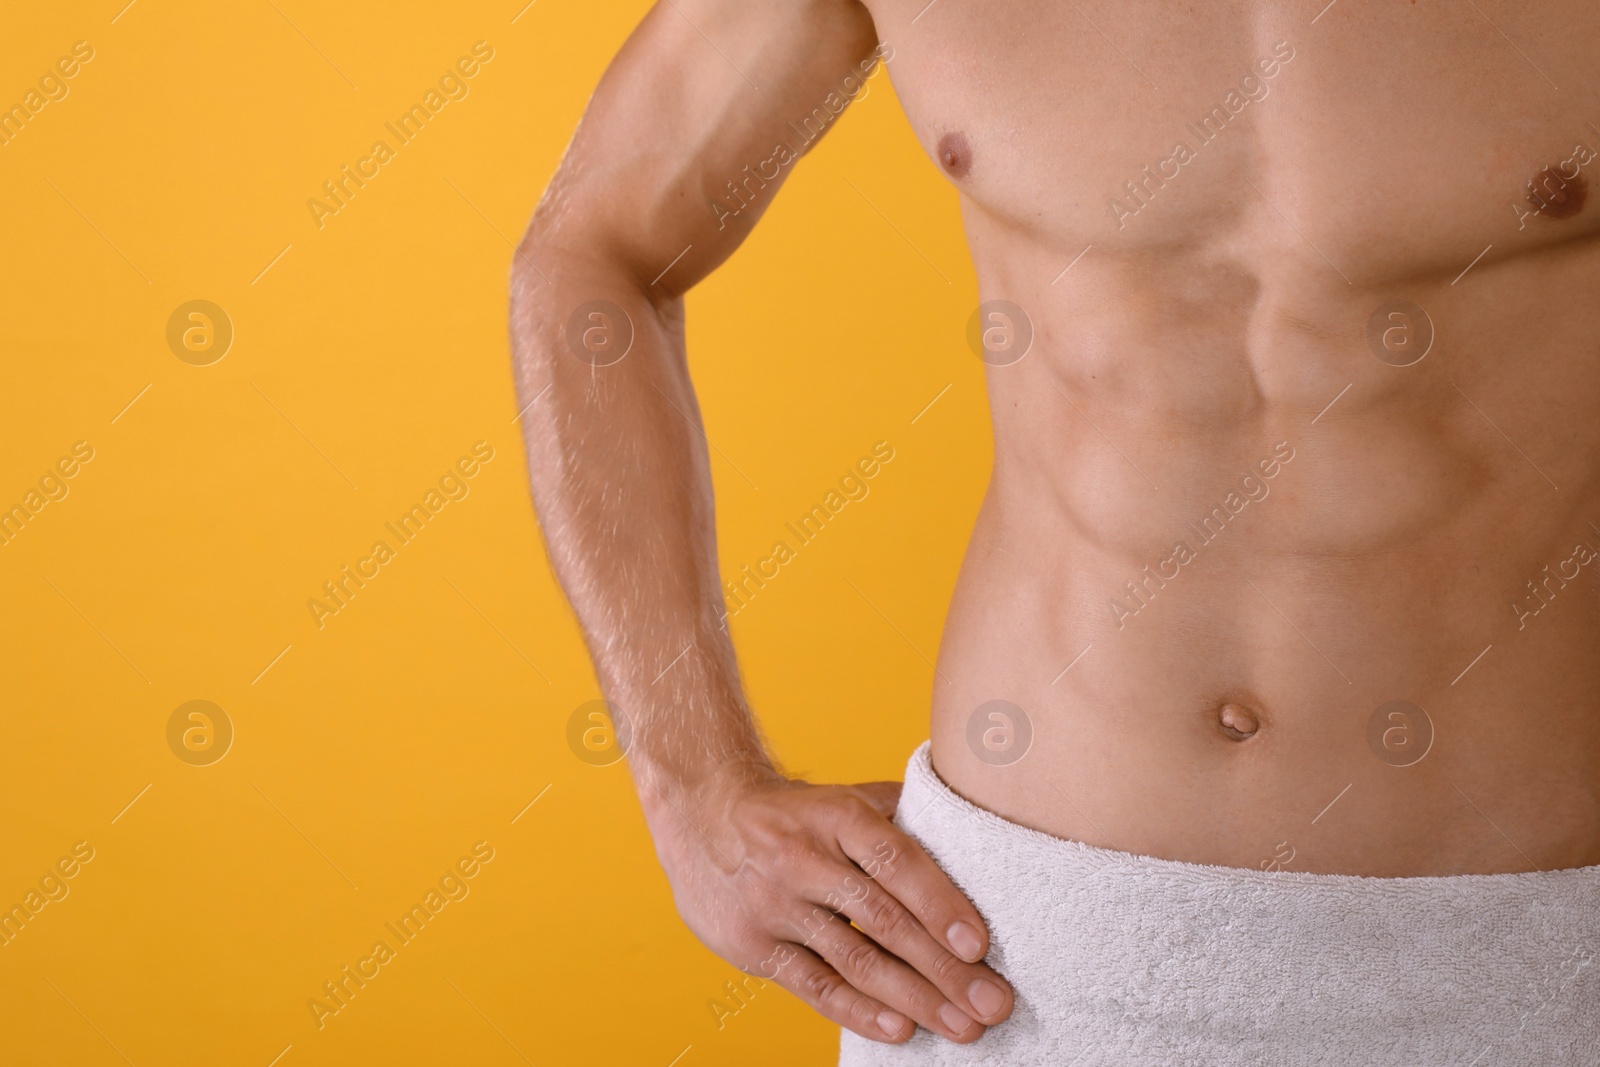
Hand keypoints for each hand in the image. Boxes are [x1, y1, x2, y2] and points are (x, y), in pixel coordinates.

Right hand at [646, 772, 1014, 1043]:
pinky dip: (858, 1011)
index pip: (896, 862)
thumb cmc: (798, 812)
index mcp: (838, 817)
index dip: (939, 904)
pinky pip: (813, 984)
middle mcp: (805, 859)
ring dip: (915, 999)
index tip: (979, 945)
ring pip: (854, 960)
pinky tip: (901, 1029)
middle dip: (944, 969)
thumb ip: (905, 816)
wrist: (701, 810)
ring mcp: (774, 904)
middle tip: (992, 1003)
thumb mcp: (846, 796)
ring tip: (962, 1026)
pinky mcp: (752, 943)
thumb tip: (977, 842)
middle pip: (883, 921)